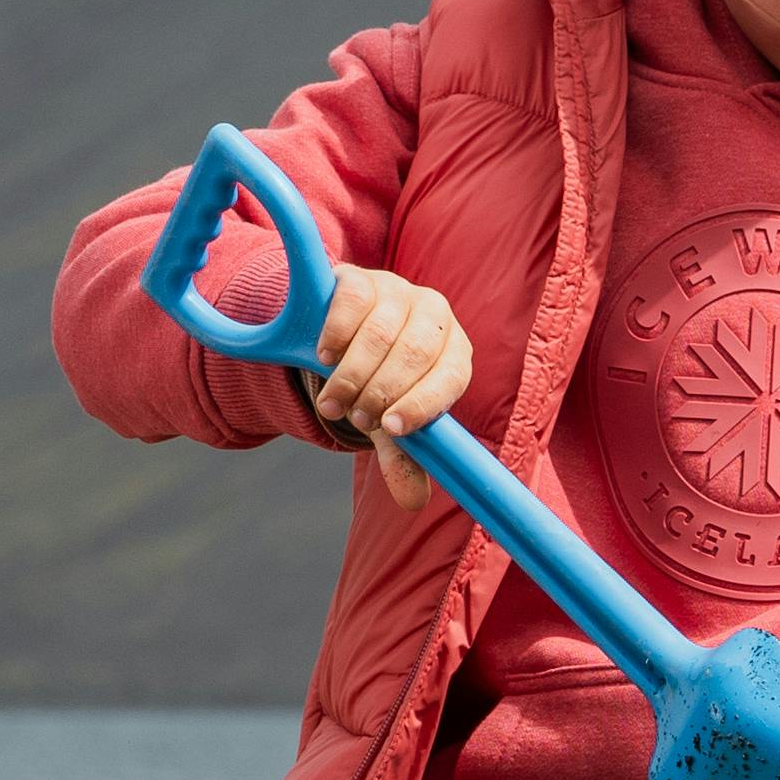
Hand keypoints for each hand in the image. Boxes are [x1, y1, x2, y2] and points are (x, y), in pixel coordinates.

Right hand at [293, 268, 471, 504]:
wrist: (341, 333)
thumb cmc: (378, 379)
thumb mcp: (389, 418)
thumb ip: (402, 455)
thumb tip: (413, 502)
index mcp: (455, 352)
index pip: (450, 377)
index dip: (421, 404)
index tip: (389, 429)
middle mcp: (435, 315)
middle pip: (413, 354)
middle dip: (379, 393)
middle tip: (353, 417)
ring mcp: (399, 290)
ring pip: (379, 334)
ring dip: (351, 375)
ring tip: (333, 401)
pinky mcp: (363, 277)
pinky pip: (351, 305)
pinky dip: (335, 337)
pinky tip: (324, 358)